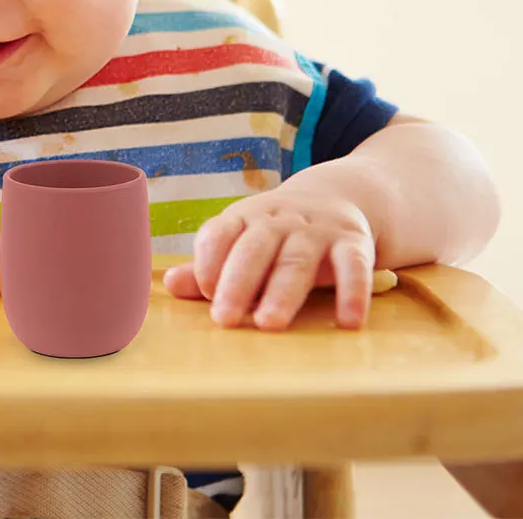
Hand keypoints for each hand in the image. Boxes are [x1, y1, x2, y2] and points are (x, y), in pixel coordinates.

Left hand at [163, 186, 376, 330]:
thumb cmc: (275, 232)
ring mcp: (317, 229)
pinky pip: (353, 266)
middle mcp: (278, 219)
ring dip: (283, 292)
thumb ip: (208, 265)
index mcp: (244, 216)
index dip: (209, 261)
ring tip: (269, 324)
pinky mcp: (353, 242)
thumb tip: (168, 286)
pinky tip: (346, 322)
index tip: (205, 293)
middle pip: (255, 248)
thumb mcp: (241, 240)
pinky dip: (351, 293)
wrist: (336, 197)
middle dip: (238, 283)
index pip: (220, 233)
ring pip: (297, 259)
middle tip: (224, 319)